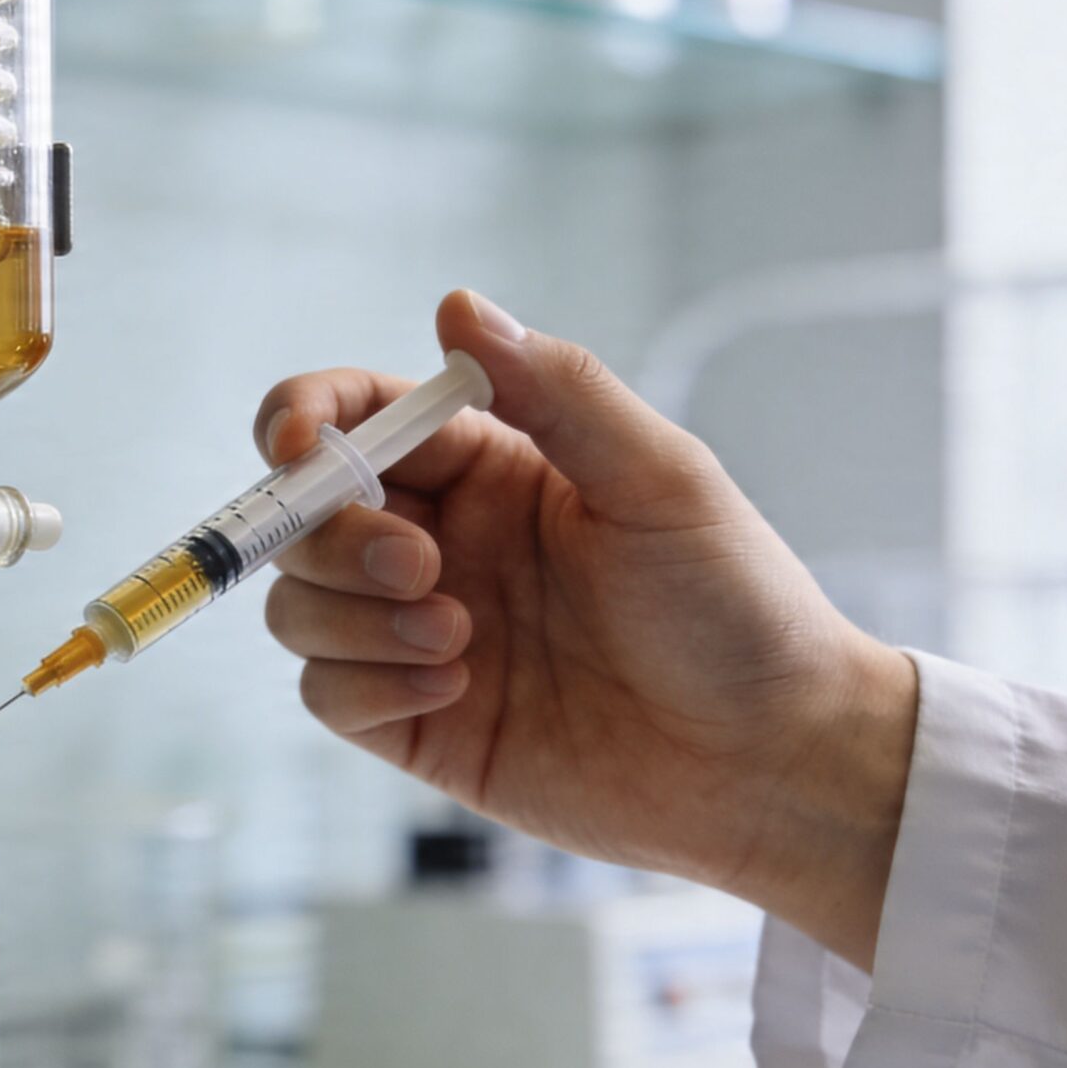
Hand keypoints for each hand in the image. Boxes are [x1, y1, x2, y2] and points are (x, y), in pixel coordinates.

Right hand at [255, 290, 916, 967]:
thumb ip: (558, 392)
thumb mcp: (662, 479)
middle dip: (336, 537)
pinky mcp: (418, 723)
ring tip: (459, 640)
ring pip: (300, 605)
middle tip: (425, 569)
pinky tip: (456, 690)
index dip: (302, 421)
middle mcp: (441, 544)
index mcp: (488, 467)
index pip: (356, 418)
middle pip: (306, 516)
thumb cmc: (736, 608)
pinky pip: (325, 694)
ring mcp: (419, 637)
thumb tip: (457, 305)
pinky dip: (368, 687)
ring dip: (354, 618)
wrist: (768, 761)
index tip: (298, 449)